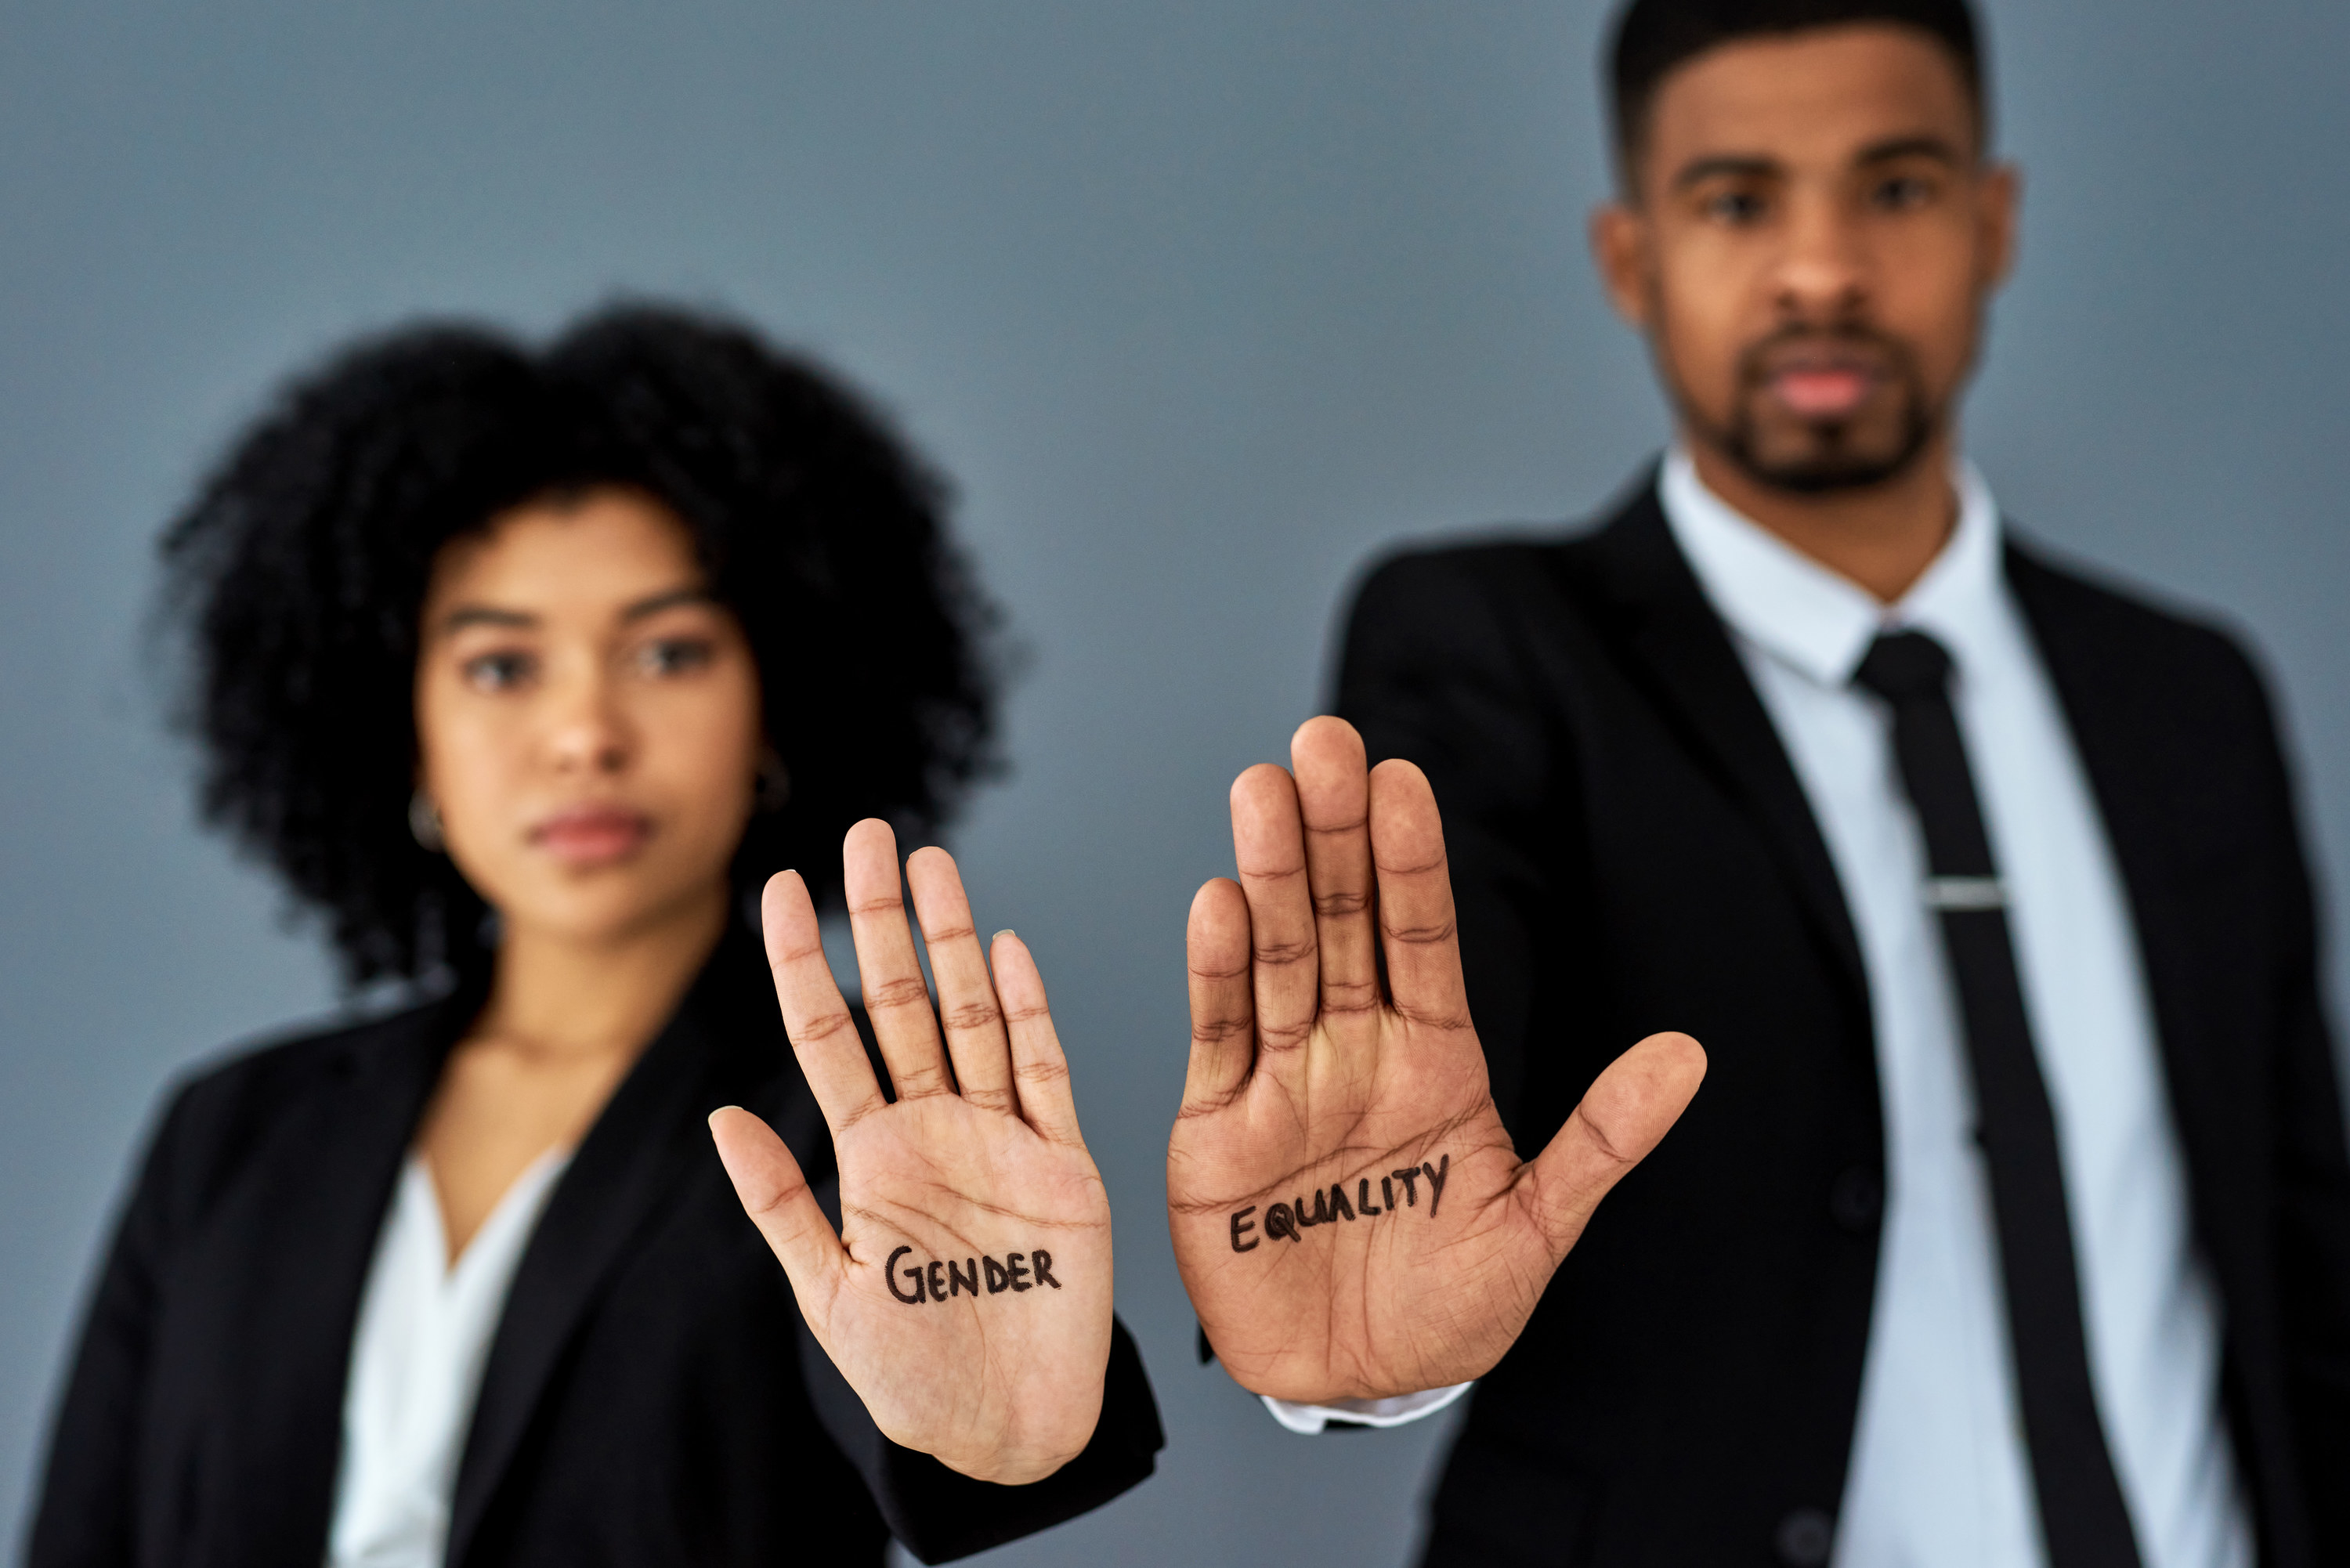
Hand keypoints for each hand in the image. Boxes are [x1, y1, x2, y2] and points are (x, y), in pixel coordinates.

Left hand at [711, 822, 1112, 1484]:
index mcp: (870, 1156)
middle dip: (882, 920)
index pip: (827, 1039)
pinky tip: (1010, 953)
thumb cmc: (915, 1377)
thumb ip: (781, 1205)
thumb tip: (721, 1115)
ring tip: (933, 866)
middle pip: (903, 1003)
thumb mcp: (829, 1297)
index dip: (802, 964)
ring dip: (955, 942)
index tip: (777, 890)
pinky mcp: (1063, 1162)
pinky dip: (1031, 1013)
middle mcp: (932, 1129)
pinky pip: (1046, 1072)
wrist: (1013, 1431)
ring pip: (974, 1016)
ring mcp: (1000, 1137)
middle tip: (869, 836)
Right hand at [1168, 717, 1704, 1403]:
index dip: (1413, 860)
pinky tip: (1219, 904)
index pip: (1424, 939)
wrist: (1353, 1383)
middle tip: (1322, 742)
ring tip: (1262, 795)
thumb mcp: (1539, 1229)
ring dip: (1269, 877)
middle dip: (1334, 833)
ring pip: (1277, 960)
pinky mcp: (1219, 1128)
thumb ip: (1601, 1139)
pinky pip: (1220, 1037)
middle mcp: (1356, 1052)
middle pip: (1343, 924)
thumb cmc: (1444, 1307)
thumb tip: (1687, 1054)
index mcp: (1436, 1060)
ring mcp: (1285, 1083)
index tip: (1404, 778)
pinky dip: (1216, 974)